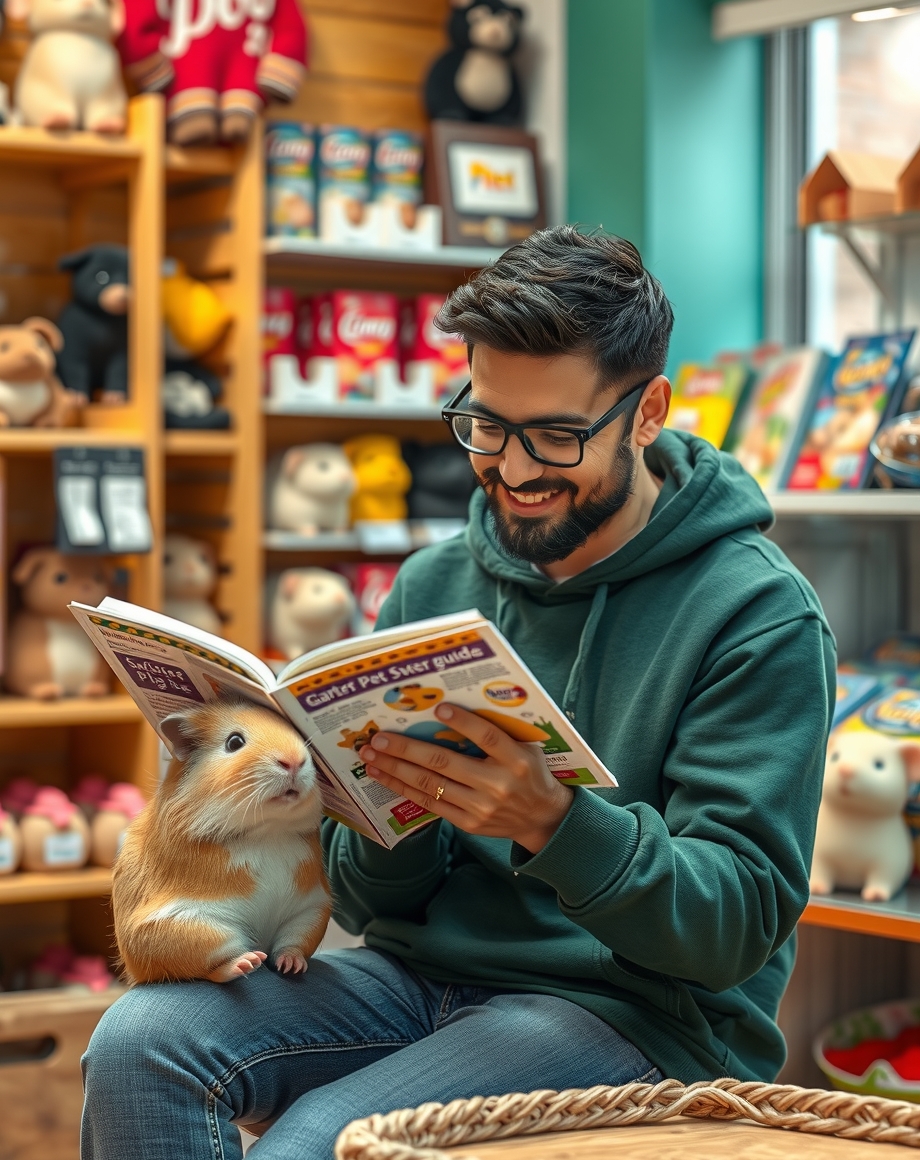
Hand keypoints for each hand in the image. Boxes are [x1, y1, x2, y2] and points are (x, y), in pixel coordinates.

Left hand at [360, 703, 573, 854]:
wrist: (543, 818)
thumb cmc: (531, 773)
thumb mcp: (527, 748)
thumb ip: (500, 732)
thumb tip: (454, 707)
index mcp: (517, 760)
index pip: (487, 737)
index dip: (463, 722)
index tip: (438, 708)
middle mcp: (497, 784)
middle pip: (445, 762)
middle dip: (406, 749)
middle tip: (378, 738)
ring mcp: (481, 807)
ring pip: (429, 785)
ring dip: (396, 769)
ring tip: (371, 757)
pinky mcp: (468, 823)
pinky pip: (430, 804)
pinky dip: (404, 788)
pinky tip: (385, 777)